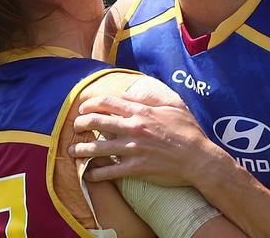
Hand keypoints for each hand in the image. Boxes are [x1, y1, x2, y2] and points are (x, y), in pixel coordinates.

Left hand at [69, 91, 215, 185]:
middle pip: (97, 122)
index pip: (108, 103)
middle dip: (80, 124)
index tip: (83, 109)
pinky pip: (110, 172)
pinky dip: (96, 174)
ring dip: (81, 150)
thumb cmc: (188, 130)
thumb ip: (152, 99)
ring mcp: (133, 149)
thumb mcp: (173, 106)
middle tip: (75, 127)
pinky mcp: (136, 168)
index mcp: (141, 112)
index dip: (91, 105)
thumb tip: (135, 93)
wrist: (198, 157)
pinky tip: (89, 175)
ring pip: (98, 148)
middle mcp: (134, 128)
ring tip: (72, 151)